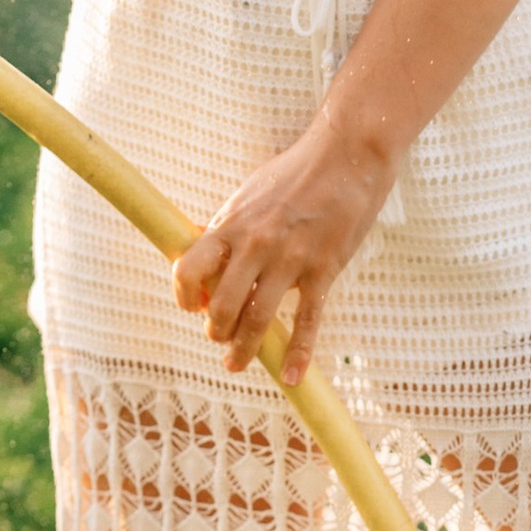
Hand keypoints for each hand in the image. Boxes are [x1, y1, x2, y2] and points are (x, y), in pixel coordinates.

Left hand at [170, 119, 395, 378]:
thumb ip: (229, 226)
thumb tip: (205, 250)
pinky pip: (307, 320)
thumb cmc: (297, 172)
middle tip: (220, 340)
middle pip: (222, 304)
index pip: (189, 268)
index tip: (192, 307)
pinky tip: (291, 376)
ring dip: (244, 348)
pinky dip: (298, 353)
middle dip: (216, 331)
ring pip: (257, 318)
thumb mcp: (250, 193)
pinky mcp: (323, 269)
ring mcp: (290, 258)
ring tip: (236, 363)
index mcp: (231, 223)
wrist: (347, 155)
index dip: (184, 295)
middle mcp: (254, 244)